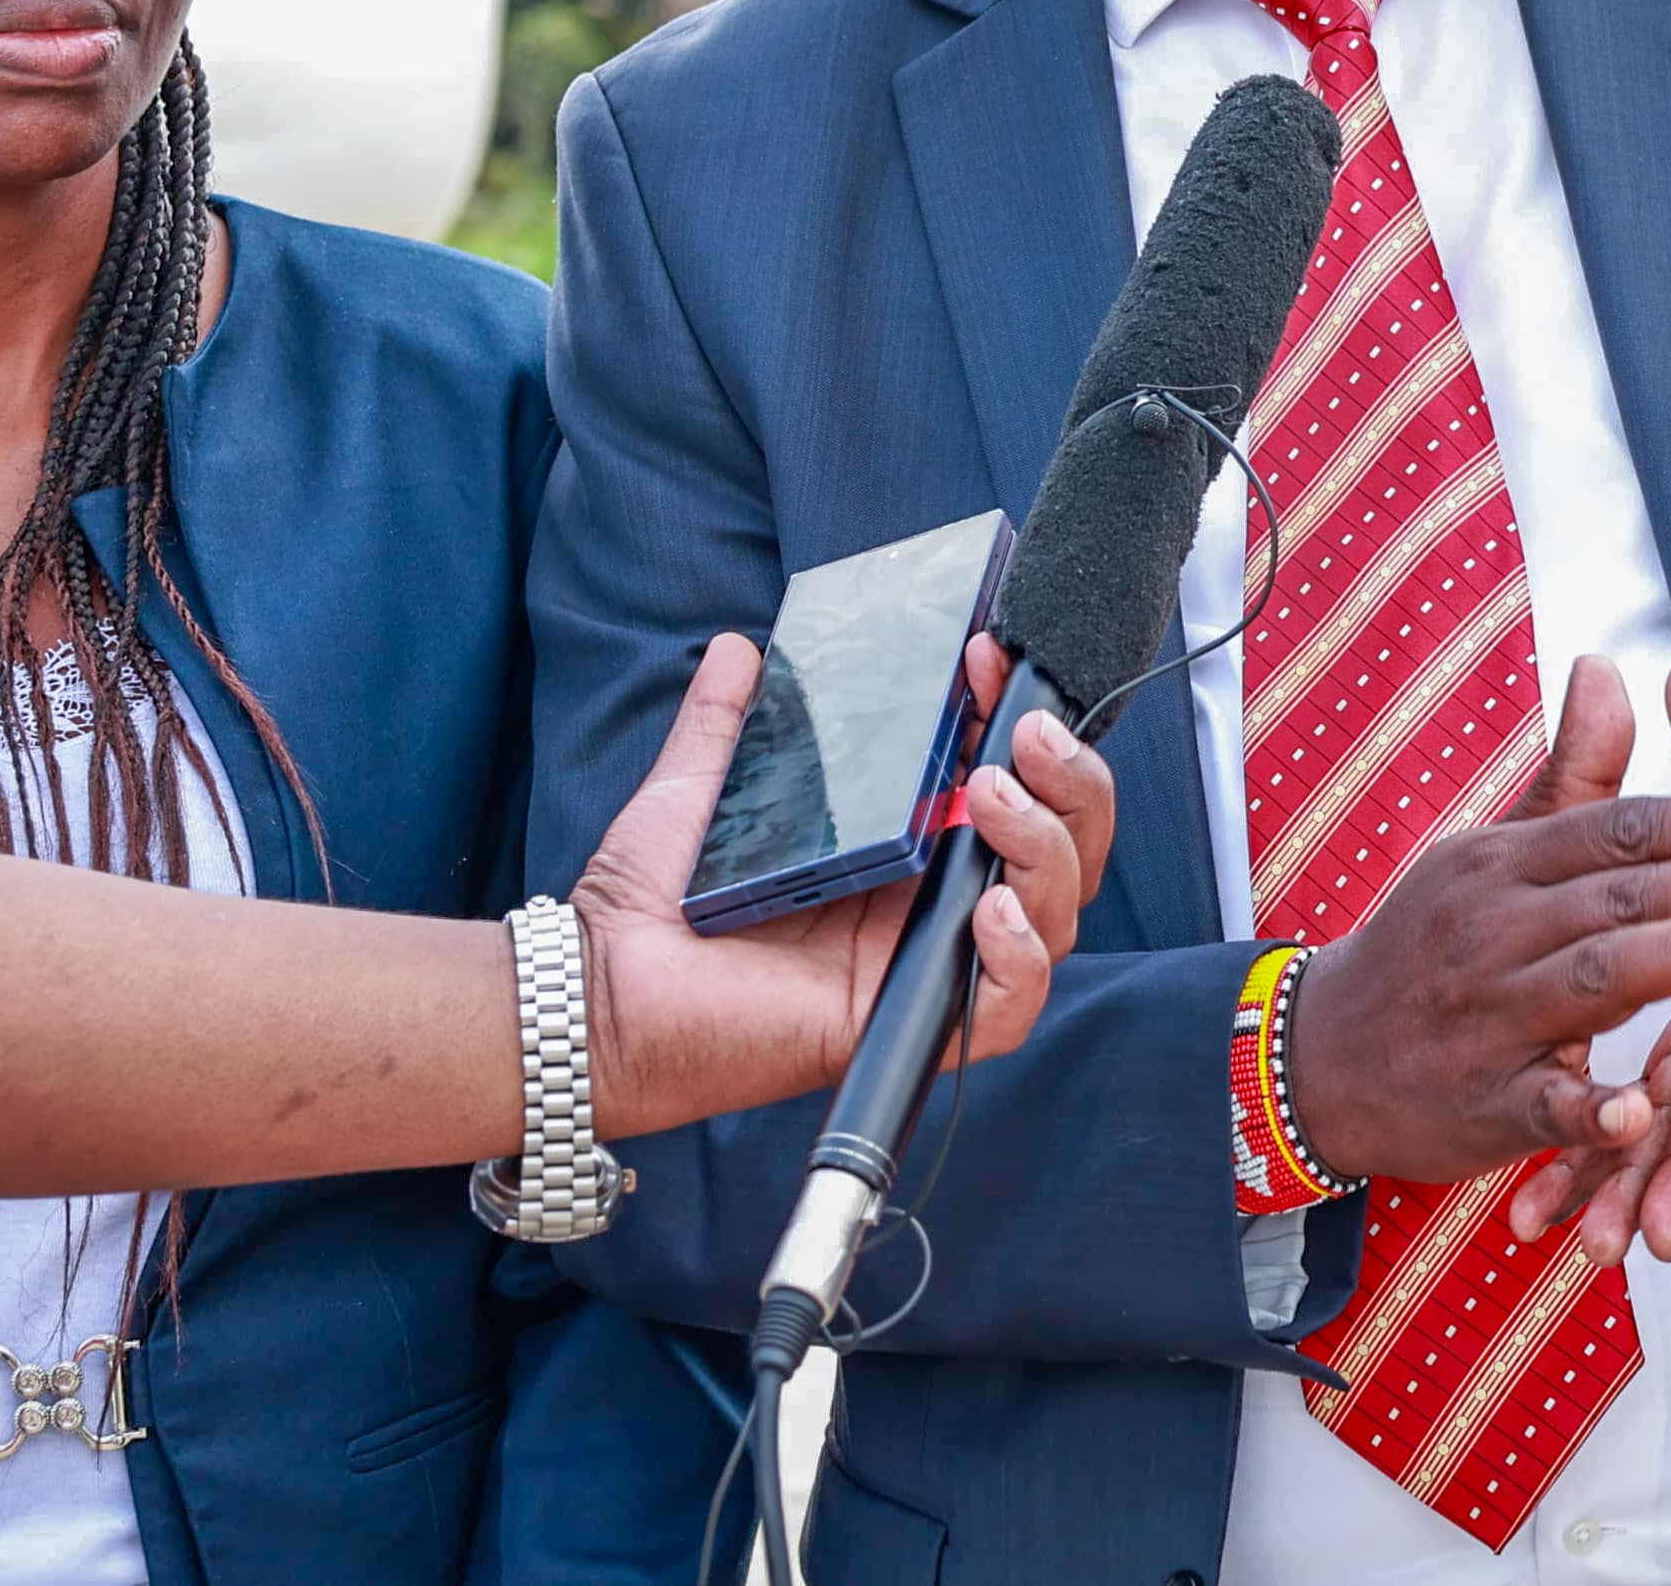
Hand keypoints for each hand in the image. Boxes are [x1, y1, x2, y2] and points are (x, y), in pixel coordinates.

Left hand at [573, 633, 1115, 1139]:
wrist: (601, 982)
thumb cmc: (650, 898)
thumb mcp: (699, 785)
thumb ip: (728, 719)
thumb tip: (742, 647)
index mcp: (904, 843)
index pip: (1009, 781)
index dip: (1019, 719)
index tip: (988, 655)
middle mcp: (930, 901)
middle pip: (1060, 850)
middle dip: (1069, 782)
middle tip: (1023, 732)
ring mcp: (925, 961)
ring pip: (1053, 916)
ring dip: (1044, 847)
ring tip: (989, 796)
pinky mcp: (906, 1024)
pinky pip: (1007, 1007)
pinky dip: (1019, 956)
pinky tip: (987, 907)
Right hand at [1281, 654, 1670, 1188]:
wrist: (1320, 1051)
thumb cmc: (1430, 944)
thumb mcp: (1490, 852)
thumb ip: (1569, 775)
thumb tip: (1607, 664)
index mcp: (1500, 863)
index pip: (1617, 831)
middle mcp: (1491, 928)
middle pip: (1619, 898)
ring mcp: (1484, 1015)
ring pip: (1591, 982)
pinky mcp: (1479, 1101)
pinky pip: (1540, 1101)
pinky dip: (1590, 1106)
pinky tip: (1644, 1109)